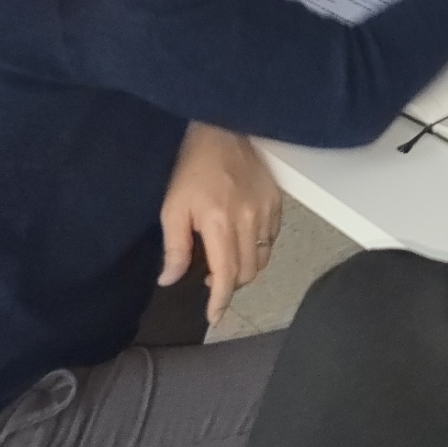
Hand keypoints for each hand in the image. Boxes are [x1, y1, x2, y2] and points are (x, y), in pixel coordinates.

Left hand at [160, 122, 281, 326]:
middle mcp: (249, 220)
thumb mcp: (172, 208)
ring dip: (245, 269)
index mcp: (220, 223)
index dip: (221, 300)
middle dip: (231, 285)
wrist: (222, 130)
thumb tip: (170, 280)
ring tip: (225, 262)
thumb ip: (174, 248)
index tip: (215, 316)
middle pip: (249, 271)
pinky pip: (272, 238)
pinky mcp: (277, 200)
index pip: (227, 274)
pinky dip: (259, 249)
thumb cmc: (192, 168)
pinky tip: (242, 241)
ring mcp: (267, 210)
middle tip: (211, 282)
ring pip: (263, 257)